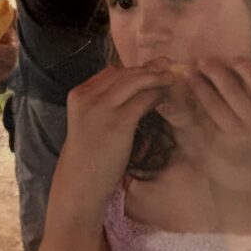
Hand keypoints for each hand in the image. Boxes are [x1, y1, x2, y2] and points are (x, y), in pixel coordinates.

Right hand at [59, 65, 167, 207]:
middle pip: (124, 73)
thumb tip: (130, 92)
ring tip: (171, 77)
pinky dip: (157, 94)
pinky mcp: (119, 122)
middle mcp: (89, 96)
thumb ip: (102, 105)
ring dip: (156, 77)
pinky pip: (144, 100)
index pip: (111, 72)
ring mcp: (103, 108)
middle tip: (166, 66)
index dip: (133, 70)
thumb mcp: (88, 123)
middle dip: (148, 69)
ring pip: (136, 81)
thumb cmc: (88, 156)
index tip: (149, 70)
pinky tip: (165, 96)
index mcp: (79, 94)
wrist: (81, 183)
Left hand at [184, 59, 250, 193]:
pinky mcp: (214, 149)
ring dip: (198, 85)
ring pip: (213, 103)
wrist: (249, 201)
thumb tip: (233, 70)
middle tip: (202, 61)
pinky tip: (178, 98)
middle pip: (233, 89)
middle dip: (215, 71)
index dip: (244, 67)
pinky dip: (186, 107)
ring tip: (188, 74)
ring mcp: (235, 138)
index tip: (232, 59)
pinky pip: (198, 121)